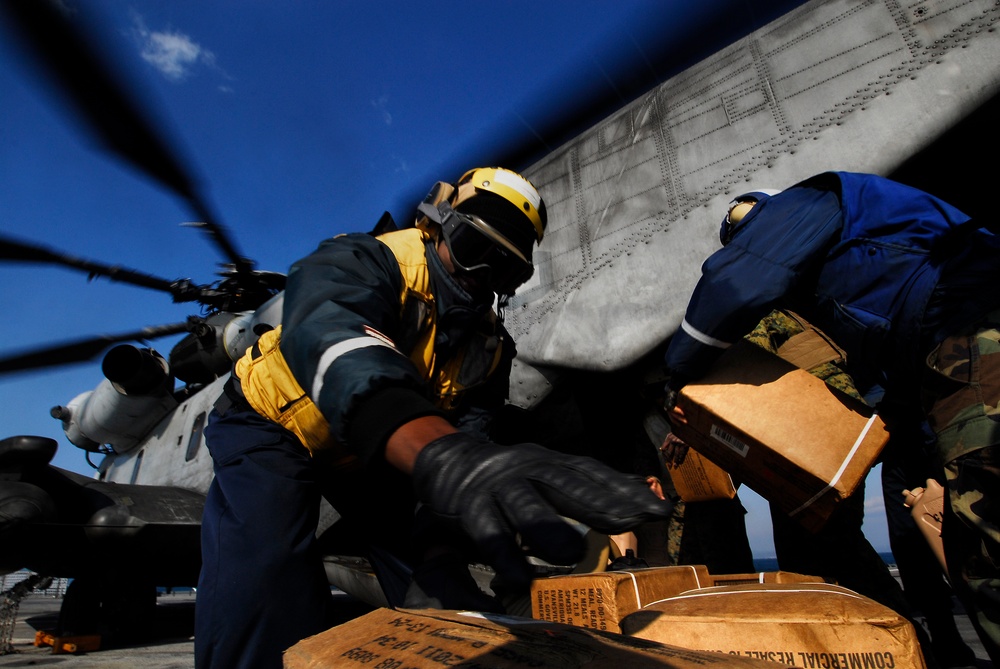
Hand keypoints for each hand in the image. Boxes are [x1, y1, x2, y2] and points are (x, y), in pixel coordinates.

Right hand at [411, 433, 671, 586]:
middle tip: (632, 521)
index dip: (622, 488)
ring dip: (548, 528)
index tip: (655, 507)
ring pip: (524, 506)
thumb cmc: (507, 477)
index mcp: (548, 462)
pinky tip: (519, 577)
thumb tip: (640, 484)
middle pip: (564, 484)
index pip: (589, 471)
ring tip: (574, 554)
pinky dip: (504, 555)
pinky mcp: (469, 510)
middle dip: (599, 502)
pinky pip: (488, 534)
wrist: (445, 461)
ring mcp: (497, 487)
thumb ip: (586, 482)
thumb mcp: (546, 470)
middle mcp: (525, 468)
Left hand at [660, 432, 688, 468]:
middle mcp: (673, 439)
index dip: (664, 456)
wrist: (691, 427)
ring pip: (676, 454)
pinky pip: (682, 452)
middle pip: (668, 452)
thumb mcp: (674, 434)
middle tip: (670, 466)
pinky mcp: (685, 443)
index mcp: (669, 437)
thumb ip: (668, 441)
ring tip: (675, 466)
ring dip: (675, 461)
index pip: (663, 449)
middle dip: (669, 460)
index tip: (666, 462)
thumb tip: (661, 449)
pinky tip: (681, 461)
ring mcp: (679, 442)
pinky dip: (681, 458)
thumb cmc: (682, 432)